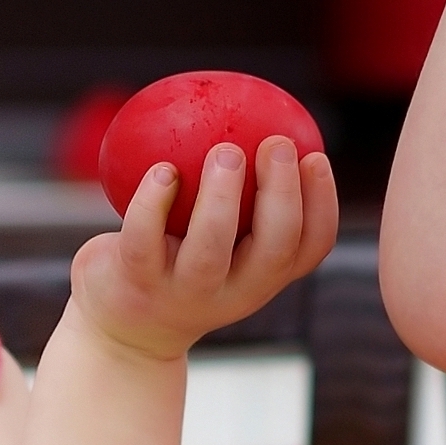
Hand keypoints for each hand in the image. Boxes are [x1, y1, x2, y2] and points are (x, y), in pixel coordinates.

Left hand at [69, 137, 338, 362]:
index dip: (323, 204)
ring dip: (222, 197)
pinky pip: (144, 239)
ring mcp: (184, 292)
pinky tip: (162, 170)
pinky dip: (153, 202)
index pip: (311, 247)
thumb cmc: (181, 264)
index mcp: (264, 278)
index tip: (315, 155)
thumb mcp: (222, 241)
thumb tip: (267, 115)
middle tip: (276, 143)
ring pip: (210, 249)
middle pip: (272, 250)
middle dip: (281, 195)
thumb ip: (246, 196)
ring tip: (226, 150)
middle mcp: (233, 293)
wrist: (121, 329)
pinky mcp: (136, 285)